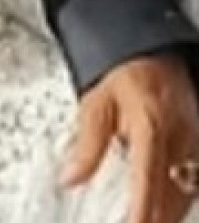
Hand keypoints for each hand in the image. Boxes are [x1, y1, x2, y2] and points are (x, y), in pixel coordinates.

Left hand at [64, 55, 198, 222]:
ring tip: (150, 222)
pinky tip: (168, 209)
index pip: (148, 179)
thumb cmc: (122, 74)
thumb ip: (86, 146)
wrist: (150, 52)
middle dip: (159, 218)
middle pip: (175, 193)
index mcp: (151, 126)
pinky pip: (196, 178)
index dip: (142, 211)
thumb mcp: (95, 105)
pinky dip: (181, 198)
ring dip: (172, 213)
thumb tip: (71, 178)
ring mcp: (195, 140)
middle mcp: (181, 136)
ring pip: (190, 190)